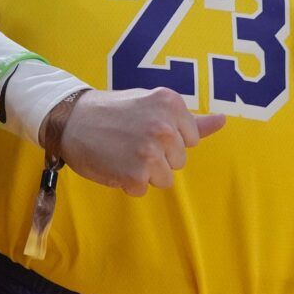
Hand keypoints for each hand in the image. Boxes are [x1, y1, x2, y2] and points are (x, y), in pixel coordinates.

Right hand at [56, 88, 227, 195]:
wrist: (70, 119)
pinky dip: (127, 182)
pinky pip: (143, 189)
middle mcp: (165, 126)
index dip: (167, 139)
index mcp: (171, 103)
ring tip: (122, 152)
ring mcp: (151, 151)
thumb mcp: (152, 106)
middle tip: (130, 140)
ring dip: (144, 172)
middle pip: (178, 160)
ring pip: (164, 178)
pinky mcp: (136, 174)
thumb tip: (223, 120)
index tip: (144, 128)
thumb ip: (190, 119)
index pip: (190, 139)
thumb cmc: (113, 112)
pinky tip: (113, 164)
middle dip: (157, 156)